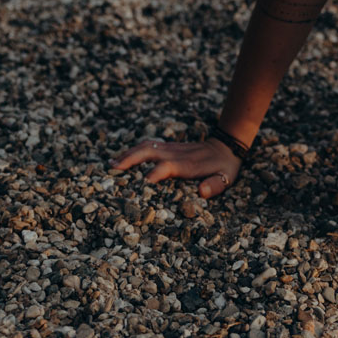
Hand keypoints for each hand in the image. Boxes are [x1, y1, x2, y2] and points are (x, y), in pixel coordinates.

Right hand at [109, 136, 241, 199]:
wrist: (225, 146)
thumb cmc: (224, 167)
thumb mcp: (226, 178)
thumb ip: (215, 185)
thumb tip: (202, 192)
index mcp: (188, 164)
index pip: (168, 166)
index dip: (156, 172)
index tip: (144, 182)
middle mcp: (176, 154)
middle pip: (150, 151)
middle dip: (131, 158)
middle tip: (114, 169)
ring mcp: (171, 148)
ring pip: (146, 146)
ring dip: (128, 154)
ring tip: (111, 164)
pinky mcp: (168, 147)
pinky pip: (148, 146)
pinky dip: (133, 151)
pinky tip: (122, 158)